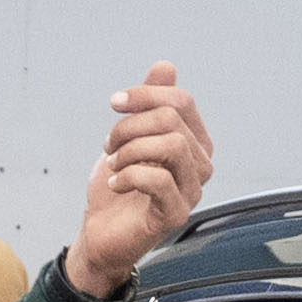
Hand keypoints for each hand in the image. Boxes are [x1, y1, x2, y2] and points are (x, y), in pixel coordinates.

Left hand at [67, 65, 215, 300]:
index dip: (145, 95)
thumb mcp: (128, 138)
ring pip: (171, 145)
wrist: (101, 235)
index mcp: (194, 141)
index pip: (181, 101)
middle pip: (172, 120)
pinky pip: (159, 180)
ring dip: (130, 150)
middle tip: (108, 144)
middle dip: (130, 126)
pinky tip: (115, 184)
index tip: (115, 103)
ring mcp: (192, 190)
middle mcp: (201, 164)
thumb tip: (165, 66)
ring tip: (113, 164)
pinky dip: (129, 176)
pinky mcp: (177, 214)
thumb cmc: (118, 187)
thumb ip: (149, 104)